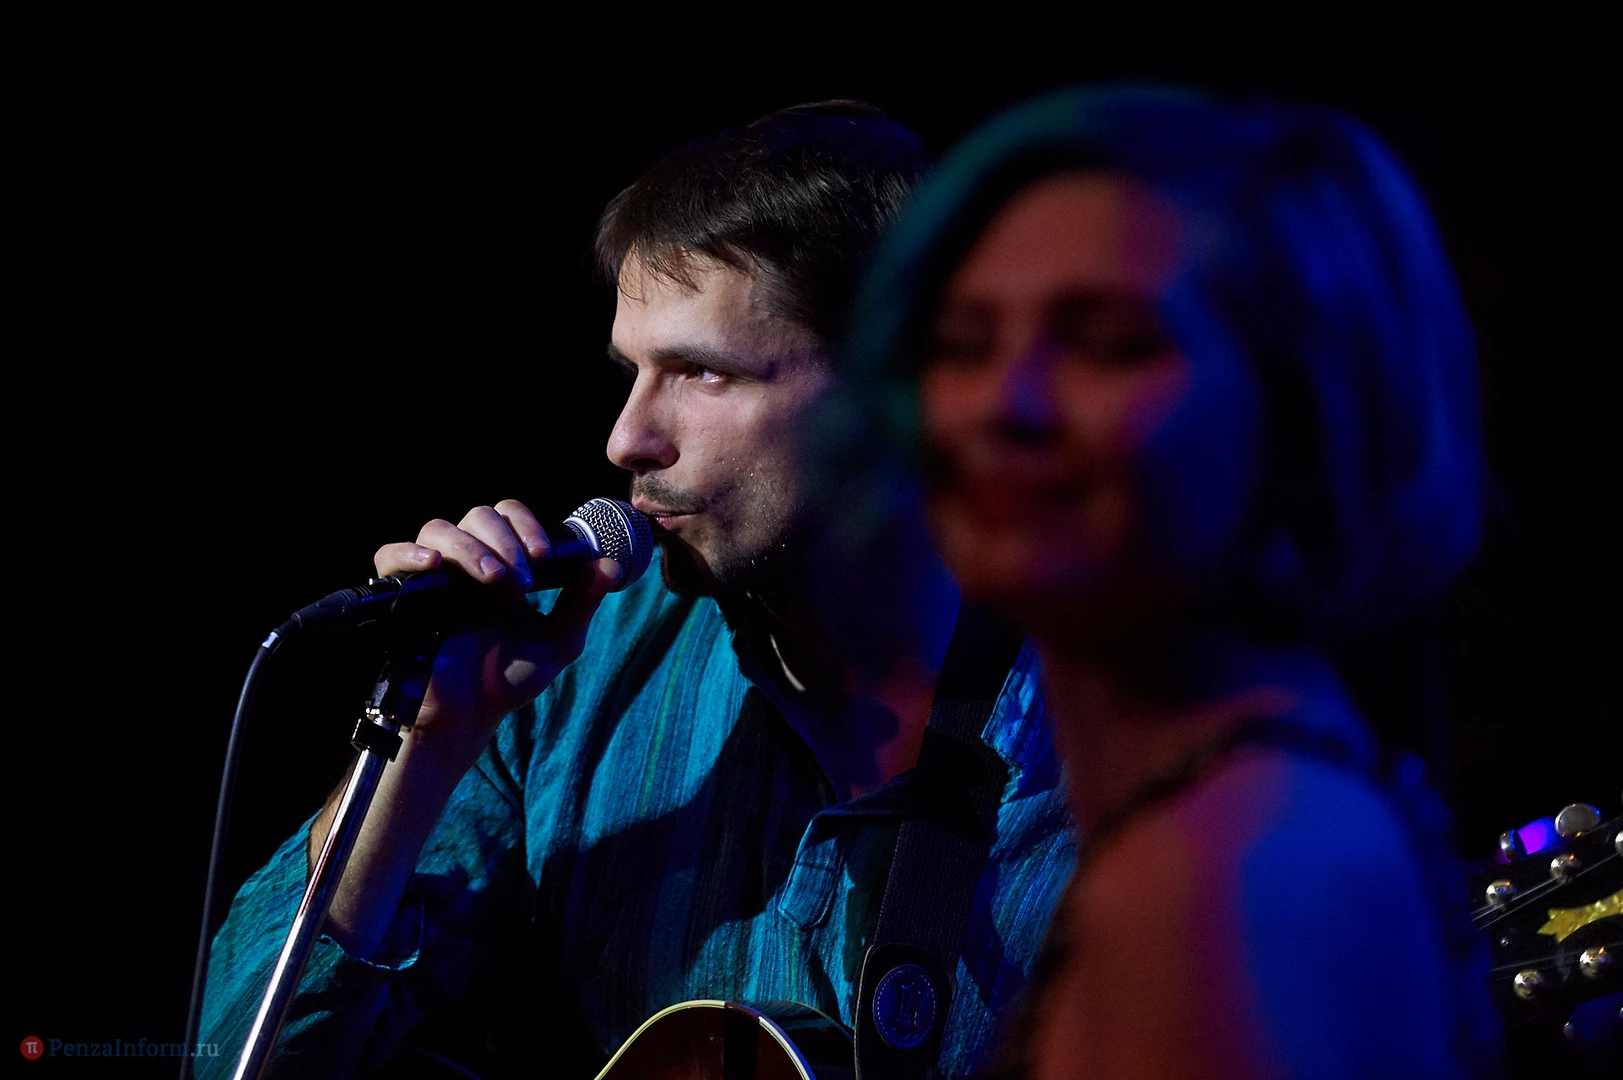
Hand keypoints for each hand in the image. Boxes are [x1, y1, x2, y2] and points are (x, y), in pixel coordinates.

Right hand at [372, 499, 617, 768]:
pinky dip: (407, 554)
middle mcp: (467, 565)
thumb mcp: (558, 642)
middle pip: (477, 516)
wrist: (473, 716)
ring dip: (470, 547)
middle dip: (505, 539)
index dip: (526, 525)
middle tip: (523, 575)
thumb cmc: (511, 678)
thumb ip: (582, 604)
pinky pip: (389, 556)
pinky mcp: (403, 596)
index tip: (544, 556)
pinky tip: (432, 564)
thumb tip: (610, 565)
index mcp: (503, 566)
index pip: (508, 516)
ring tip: (494, 579)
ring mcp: (434, 577)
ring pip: (438, 529)